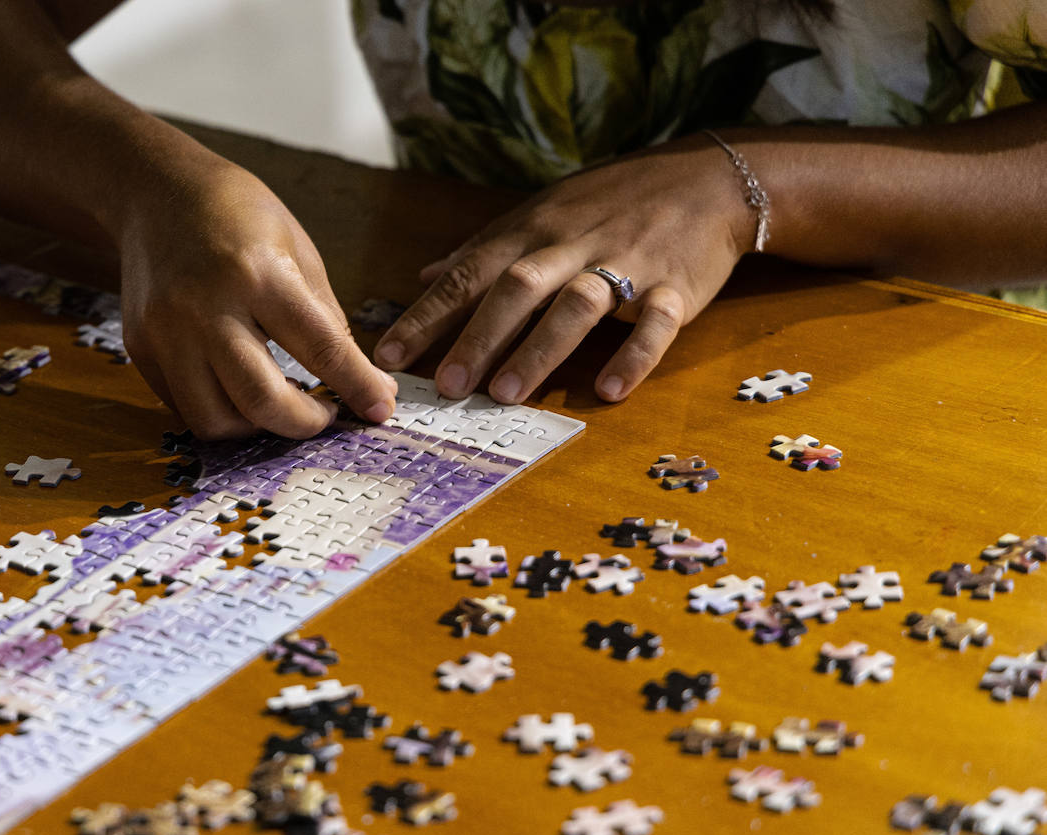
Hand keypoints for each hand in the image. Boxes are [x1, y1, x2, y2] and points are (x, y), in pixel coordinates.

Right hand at [116, 157, 395, 439]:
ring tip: (278, 405)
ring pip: (213, 419)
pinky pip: (183, 404)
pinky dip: (219, 410)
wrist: (155, 191)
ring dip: (255, 427)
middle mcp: (205, 308)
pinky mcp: (140, 348)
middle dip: (303, 424)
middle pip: (259, 399)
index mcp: (258, 273)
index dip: (356, 387)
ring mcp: (166, 332)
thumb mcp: (297, 249)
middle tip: (324, 417)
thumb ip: (325, 318)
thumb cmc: (236, 214)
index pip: (320, 348)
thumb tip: (362, 381)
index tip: (380, 410)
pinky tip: (238, 389)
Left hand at [373, 136, 753, 403]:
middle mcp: (571, 245)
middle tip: (447, 385)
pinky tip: (610, 390)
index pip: (468, 274)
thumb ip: (482, 250)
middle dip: (478, 336)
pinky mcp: (676, 286)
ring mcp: (625, 264)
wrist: (707, 178)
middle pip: (517, 289)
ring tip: (505, 394)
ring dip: (540, 350)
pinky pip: (655, 324)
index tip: (389, 355)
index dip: (428, 314)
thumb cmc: (610, 201)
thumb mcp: (540, 212)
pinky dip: (634, 356)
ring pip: (577, 305)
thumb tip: (424, 276)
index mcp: (531, 232)